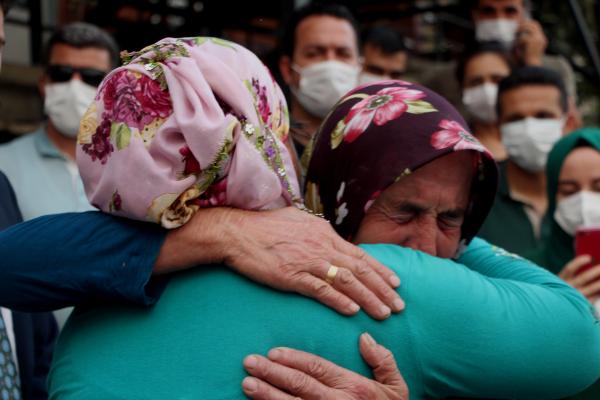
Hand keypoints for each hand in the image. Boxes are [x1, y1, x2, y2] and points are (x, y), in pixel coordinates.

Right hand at [155, 207, 403, 319]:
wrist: (237, 232)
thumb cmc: (264, 226)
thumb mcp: (297, 219)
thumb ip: (316, 229)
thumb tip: (328, 232)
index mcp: (323, 233)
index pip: (358, 254)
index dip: (380, 270)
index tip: (395, 283)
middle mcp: (321, 246)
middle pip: (359, 270)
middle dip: (382, 288)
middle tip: (399, 305)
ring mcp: (308, 261)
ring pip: (347, 281)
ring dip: (368, 298)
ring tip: (384, 313)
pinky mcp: (292, 276)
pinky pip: (321, 290)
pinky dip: (339, 301)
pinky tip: (352, 311)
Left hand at [242, 332, 408, 399]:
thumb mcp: (396, 388)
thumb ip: (383, 361)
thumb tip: (364, 337)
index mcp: (353, 387)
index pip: (317, 368)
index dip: (294, 358)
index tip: (273, 352)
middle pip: (298, 385)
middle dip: (272, 373)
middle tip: (250, 363)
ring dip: (266, 395)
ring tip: (247, 384)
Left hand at [514, 19, 546, 65]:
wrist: (531, 68)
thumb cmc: (527, 61)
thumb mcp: (528, 49)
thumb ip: (526, 40)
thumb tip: (519, 33)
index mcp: (542, 40)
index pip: (536, 25)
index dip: (528, 23)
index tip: (520, 24)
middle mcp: (541, 38)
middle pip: (534, 24)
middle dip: (524, 24)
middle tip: (516, 28)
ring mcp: (538, 39)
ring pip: (528, 28)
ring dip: (520, 31)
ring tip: (515, 36)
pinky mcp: (532, 42)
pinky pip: (523, 37)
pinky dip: (518, 42)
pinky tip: (516, 48)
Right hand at [559, 255, 599, 301]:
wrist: (558, 310)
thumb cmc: (562, 291)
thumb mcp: (560, 282)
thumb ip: (570, 275)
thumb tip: (590, 263)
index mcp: (560, 280)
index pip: (569, 269)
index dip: (579, 262)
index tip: (589, 257)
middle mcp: (568, 288)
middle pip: (584, 277)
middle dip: (596, 271)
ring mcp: (576, 297)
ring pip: (592, 288)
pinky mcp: (584, 304)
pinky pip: (596, 296)